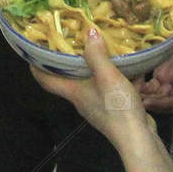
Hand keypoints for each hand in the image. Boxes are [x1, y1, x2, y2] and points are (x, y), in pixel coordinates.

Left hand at [31, 28, 152, 147]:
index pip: (45, 80)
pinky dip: (118, 77)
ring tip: (103, 47)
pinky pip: (111, 88)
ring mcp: (97, 105)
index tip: (34, 50)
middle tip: (73, 39)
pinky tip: (132, 68)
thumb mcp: (107, 77)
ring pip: (92, 81)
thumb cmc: (117, 108)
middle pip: (69, 78)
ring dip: (97, 67)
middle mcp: (81, 99)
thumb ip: (97, 55)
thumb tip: (88, 32)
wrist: (138, 139)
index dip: (36, 65)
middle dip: (69, 60)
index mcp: (73, 92)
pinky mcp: (113, 109)